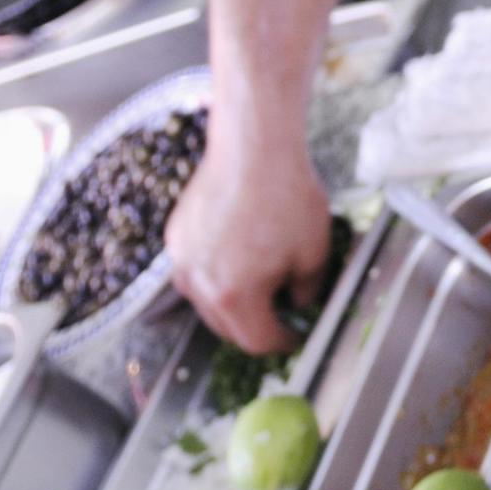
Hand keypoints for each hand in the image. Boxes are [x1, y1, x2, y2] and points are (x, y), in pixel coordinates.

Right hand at [166, 134, 331, 354]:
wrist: (252, 147)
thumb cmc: (286, 196)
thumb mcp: (314, 254)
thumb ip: (306, 292)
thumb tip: (297, 304)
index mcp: (235, 296)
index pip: (257, 341)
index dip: (283, 342)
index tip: (295, 335)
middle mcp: (200, 285)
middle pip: (227, 328)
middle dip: (256, 327)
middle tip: (281, 315)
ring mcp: (182, 262)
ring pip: (206, 303)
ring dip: (232, 305)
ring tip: (260, 285)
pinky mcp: (176, 239)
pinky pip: (195, 274)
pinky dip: (215, 276)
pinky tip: (238, 257)